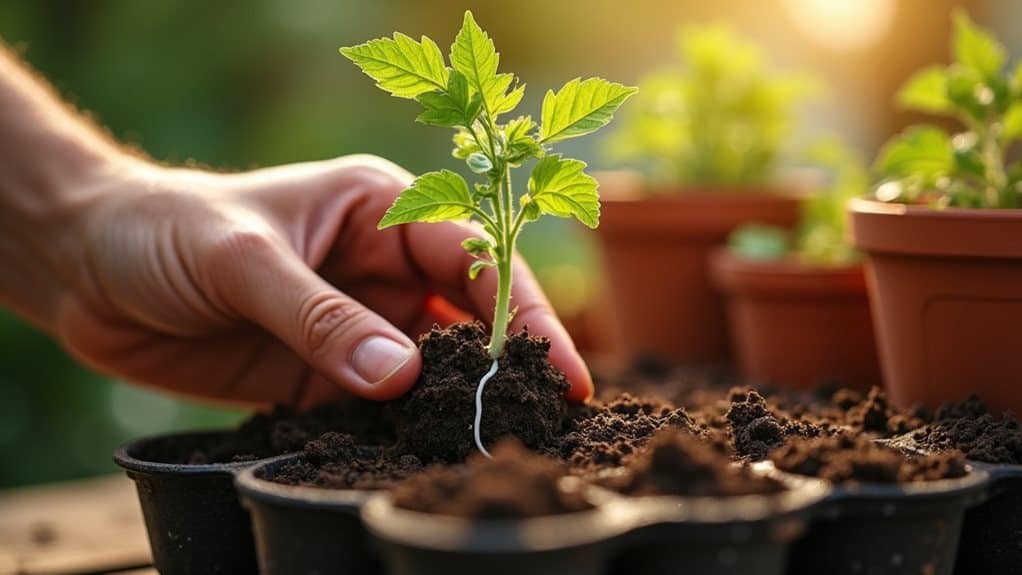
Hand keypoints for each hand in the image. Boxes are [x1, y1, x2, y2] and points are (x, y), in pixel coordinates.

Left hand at [53, 155, 593, 407]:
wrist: (89, 266)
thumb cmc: (167, 229)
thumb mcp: (244, 260)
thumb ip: (320, 318)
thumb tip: (399, 375)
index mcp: (382, 210)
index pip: (474, 254)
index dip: (521, 308)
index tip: (556, 365)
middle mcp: (383, 267)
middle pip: (469, 315)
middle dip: (508, 360)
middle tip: (550, 415)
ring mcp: (358, 324)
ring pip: (432, 365)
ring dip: (461, 401)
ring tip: (499, 442)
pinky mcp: (326, 372)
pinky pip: (381, 404)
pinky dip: (405, 429)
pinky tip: (428, 454)